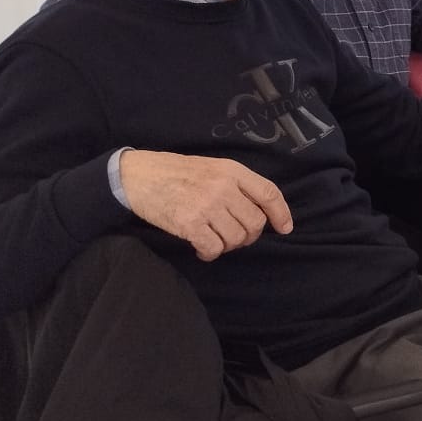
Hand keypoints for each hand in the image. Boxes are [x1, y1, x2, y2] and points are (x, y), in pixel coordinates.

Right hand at [119, 151, 292, 262]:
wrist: (136, 176)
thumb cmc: (175, 172)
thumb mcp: (212, 167)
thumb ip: (236, 184)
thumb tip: (260, 211)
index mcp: (232, 170)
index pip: (269, 193)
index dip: (281, 214)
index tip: (285, 228)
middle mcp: (224, 187)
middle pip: (255, 222)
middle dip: (248, 235)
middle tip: (234, 236)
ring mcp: (207, 205)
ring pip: (237, 238)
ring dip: (228, 245)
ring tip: (215, 240)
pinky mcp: (189, 223)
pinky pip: (214, 248)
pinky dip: (210, 253)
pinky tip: (202, 249)